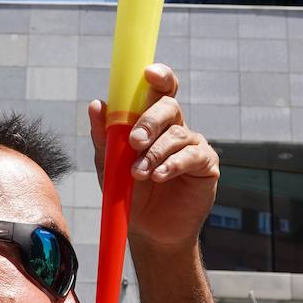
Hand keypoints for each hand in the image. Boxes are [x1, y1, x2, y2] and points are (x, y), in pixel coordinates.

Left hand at [88, 64, 218, 250]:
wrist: (148, 229)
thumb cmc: (129, 192)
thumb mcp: (109, 164)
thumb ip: (103, 136)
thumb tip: (96, 104)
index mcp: (152, 120)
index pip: (159, 89)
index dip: (159, 76)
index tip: (148, 73)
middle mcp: (174, 127)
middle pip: (169, 106)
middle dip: (149, 120)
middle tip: (134, 141)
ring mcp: (192, 144)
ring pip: (176, 134)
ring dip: (154, 153)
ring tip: (139, 173)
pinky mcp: (206, 165)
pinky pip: (191, 156)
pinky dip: (172, 164)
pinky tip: (159, 176)